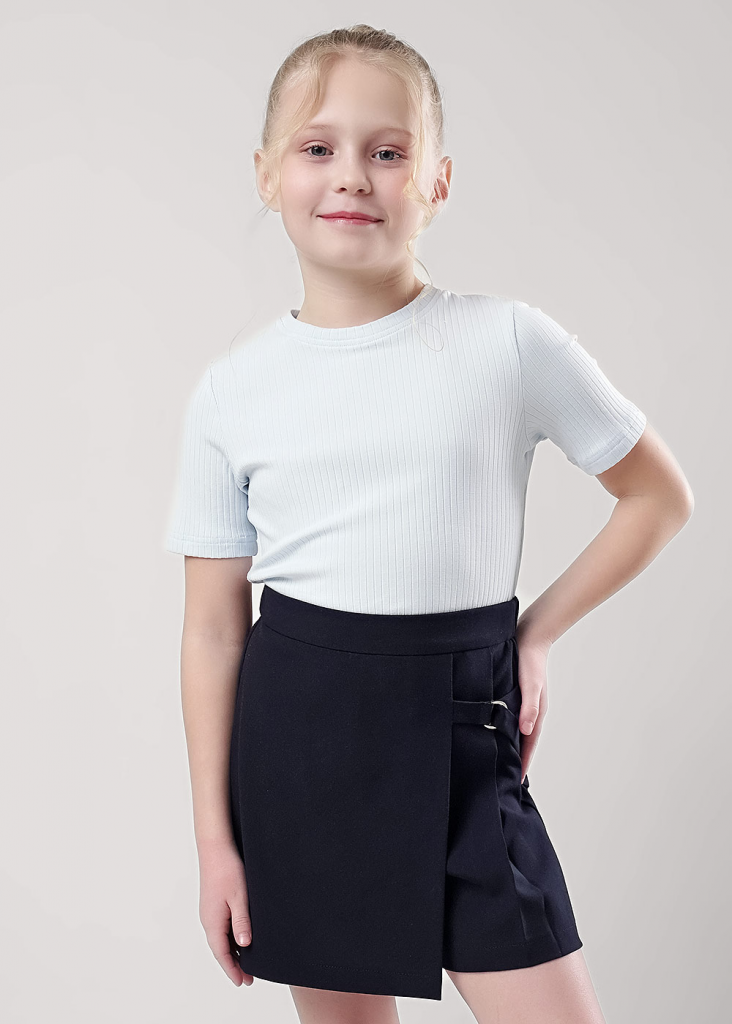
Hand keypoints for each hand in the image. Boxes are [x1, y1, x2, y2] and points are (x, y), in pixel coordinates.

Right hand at [197, 839, 253, 986]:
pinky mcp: (212, 904)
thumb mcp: (240, 897)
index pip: (222, 954)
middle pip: (220, 949)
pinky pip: (220, 928)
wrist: (215, 848)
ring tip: (246, 963)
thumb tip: (244, 945)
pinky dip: (230, 939)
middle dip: (233, 965)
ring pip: (220, 939)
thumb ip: (242, 921)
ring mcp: (209, 912)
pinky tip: (240, 939)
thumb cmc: (227, 869)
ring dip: (232, 952)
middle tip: (248, 979)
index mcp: (212, 922)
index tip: (242, 982)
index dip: (232, 969)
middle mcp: (208, 919)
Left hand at [514, 624, 551, 783]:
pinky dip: (504, 728)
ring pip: (515, 729)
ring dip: (510, 744)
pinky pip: (509, 716)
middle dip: (517, 758)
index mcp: (535, 712)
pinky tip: (494, 729)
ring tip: (500, 760)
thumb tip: (526, 731)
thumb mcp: (530, 685)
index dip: (523, 762)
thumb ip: (529, 707)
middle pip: (523, 740)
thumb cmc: (531, 660)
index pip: (529, 744)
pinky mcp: (513, 693)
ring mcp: (522, 702)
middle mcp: (529, 709)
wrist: (529, 635)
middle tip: (506, 777)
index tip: (517, 781)